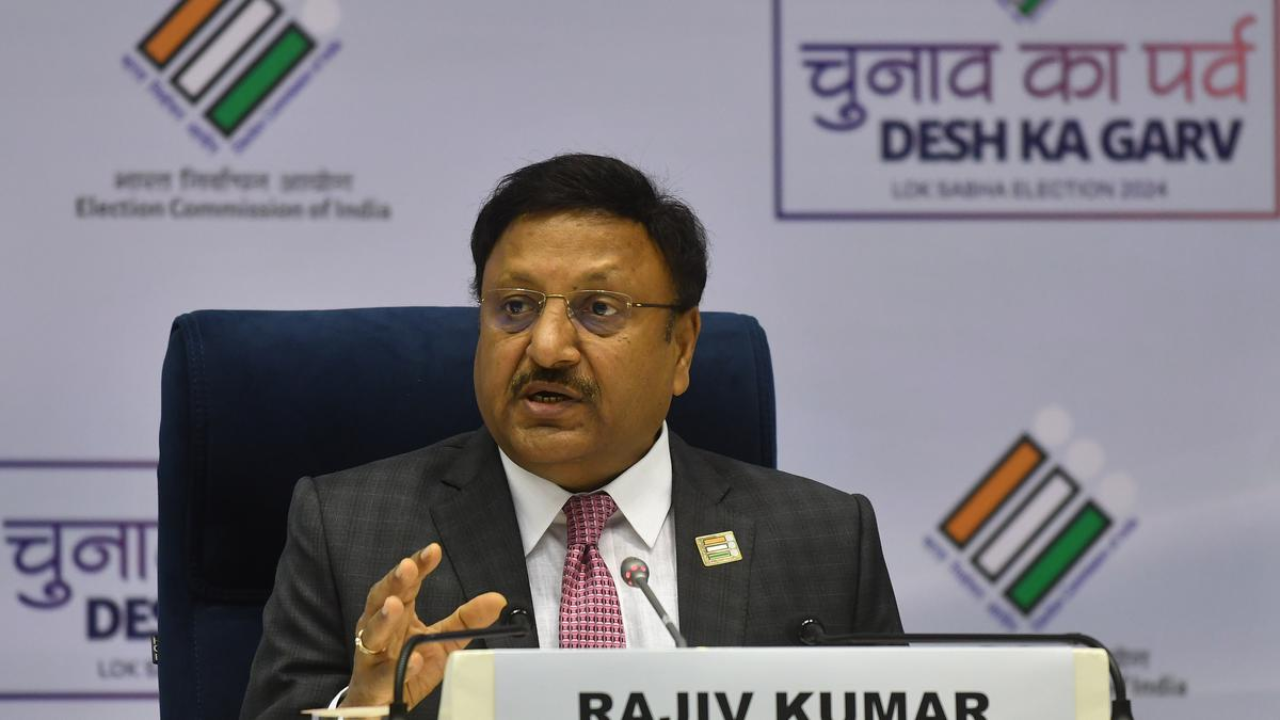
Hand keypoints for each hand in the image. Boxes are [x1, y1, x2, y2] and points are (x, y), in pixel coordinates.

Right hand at [341, 543, 506, 709]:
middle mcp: (378, 628)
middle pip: (381, 599)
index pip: (406, 583)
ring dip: (384, 618)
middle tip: (408, 568)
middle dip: (394, 582)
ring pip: (372, 633)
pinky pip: (382, 675)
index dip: (417, 566)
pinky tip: (413, 659)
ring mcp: (371, 655)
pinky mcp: (372, 684)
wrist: (382, 706)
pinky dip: (398, 667)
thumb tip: (498, 600)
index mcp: (397, 613)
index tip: (433, 550)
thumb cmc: (406, 665)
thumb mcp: (442, 640)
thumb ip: (467, 620)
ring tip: (396, 605)